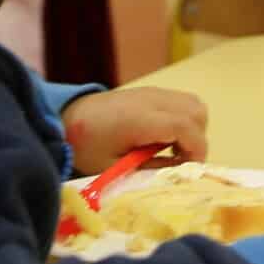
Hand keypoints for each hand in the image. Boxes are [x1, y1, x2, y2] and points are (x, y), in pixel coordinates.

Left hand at [60, 87, 208, 174]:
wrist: (66, 119)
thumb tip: (180, 171)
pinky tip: (164, 138)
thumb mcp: (114, 167)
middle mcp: (151, 100)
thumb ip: (150, 169)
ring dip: (193, 128)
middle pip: (196, 111)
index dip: (196, 149)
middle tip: (180, 160)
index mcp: (139, 119)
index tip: (188, 170)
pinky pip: (182, 101)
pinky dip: (184, 120)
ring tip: (173, 149)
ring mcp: (152, 92)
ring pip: (193, 104)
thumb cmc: (87, 147)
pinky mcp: (151, 92)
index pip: (185, 126)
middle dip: (197, 139)